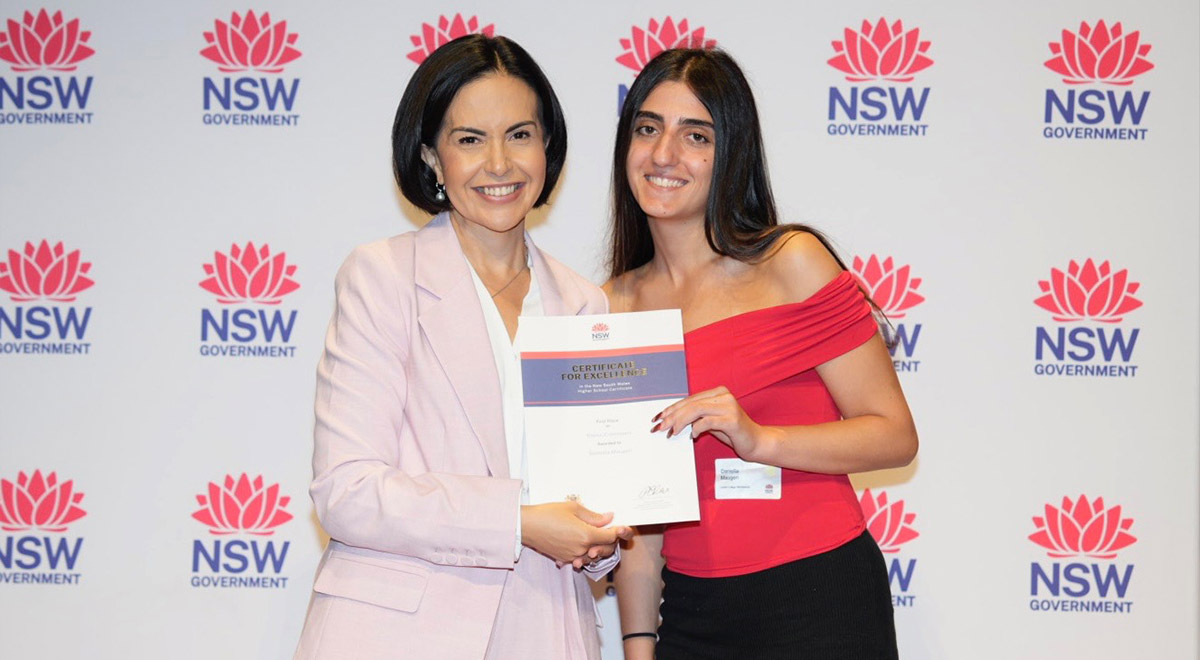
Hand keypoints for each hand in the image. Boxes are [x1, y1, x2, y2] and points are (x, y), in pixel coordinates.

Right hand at [521, 501, 631, 566]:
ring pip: (593, 556)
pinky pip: (581, 559)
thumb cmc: (547, 514)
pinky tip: (582, 545)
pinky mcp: (564, 559)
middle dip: (610, 541)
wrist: (526, 526)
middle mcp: (581, 549)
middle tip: (609, 530)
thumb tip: (608, 517)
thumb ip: (593, 515)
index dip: (619, 531)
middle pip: (605, 549)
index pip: (610, 536)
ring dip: (598, 548)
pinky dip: (585, 553)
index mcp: (586, 535)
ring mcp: (572, 556)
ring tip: (596, 537)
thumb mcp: (573, 508)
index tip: (623, 527)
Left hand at [654, 386, 777, 462]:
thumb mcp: (712, 421)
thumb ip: (697, 416)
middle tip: (661, 426)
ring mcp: (729, 406)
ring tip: (672, 432)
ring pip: (696, 410)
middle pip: (691, 404)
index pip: (690, 399)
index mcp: (718, 392)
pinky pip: (707, 422)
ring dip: (680, 422)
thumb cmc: (733, 432)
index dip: (673, 408)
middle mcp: (723, 396)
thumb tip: (672, 419)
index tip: (660, 417)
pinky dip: (697, 428)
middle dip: (672, 416)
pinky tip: (693, 435)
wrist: (756, 442)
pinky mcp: (732, 420)